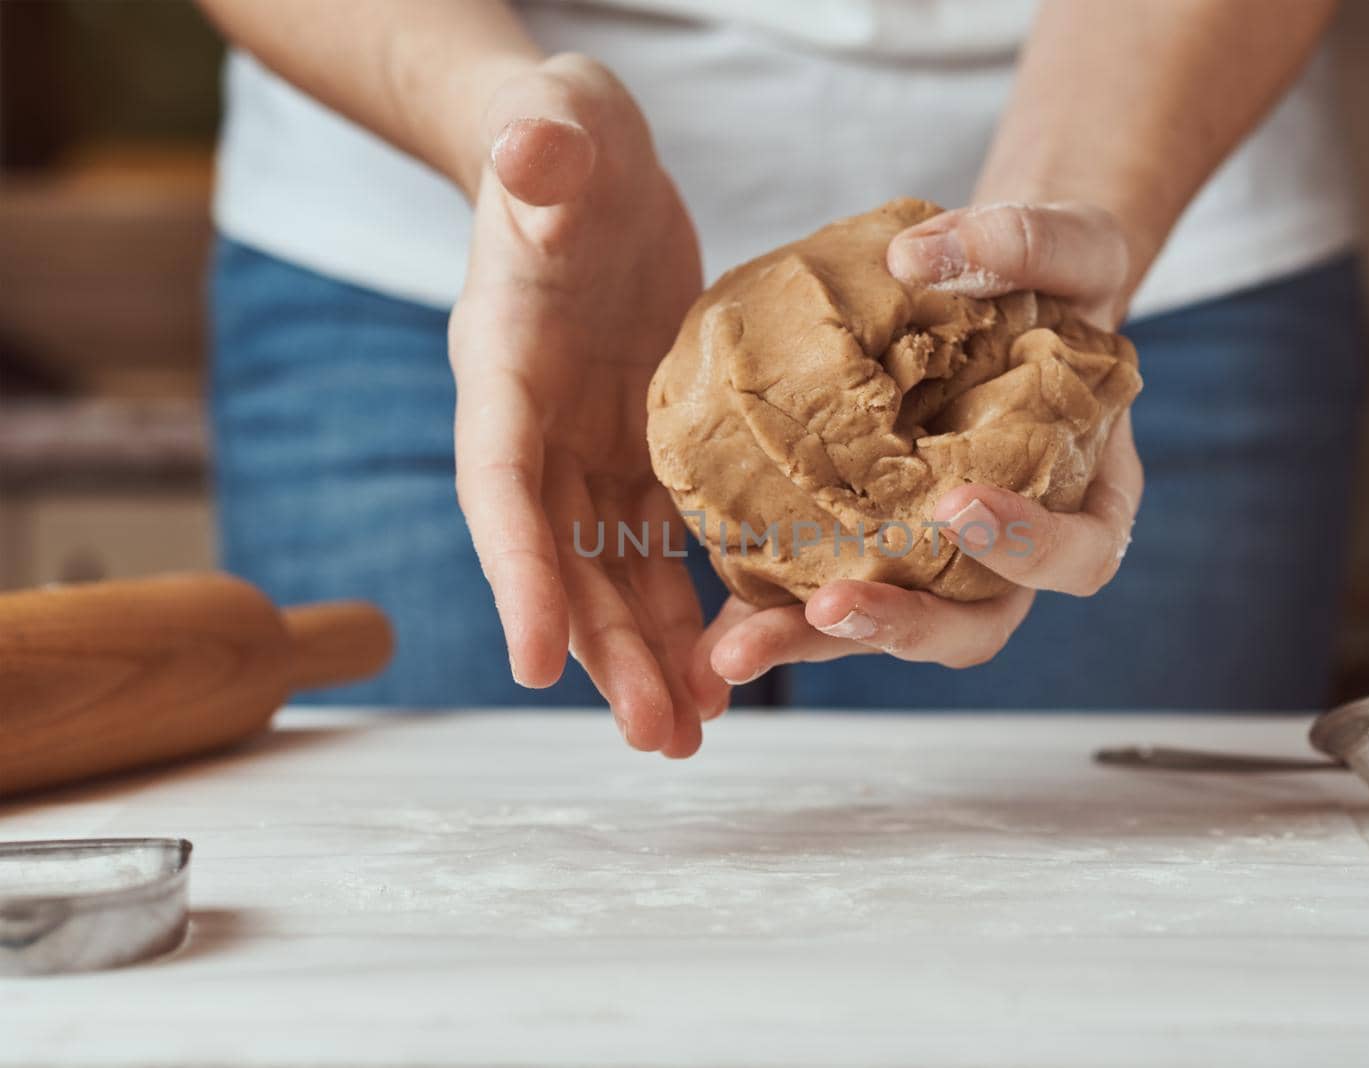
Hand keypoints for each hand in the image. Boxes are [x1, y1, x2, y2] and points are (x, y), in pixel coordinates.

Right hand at [450, 55, 723, 756]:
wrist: (581, 163)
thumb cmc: (559, 147)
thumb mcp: (554, 135)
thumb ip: (539, 153)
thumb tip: (529, 153)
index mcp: (502, 372)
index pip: (499, 486)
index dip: (516, 574)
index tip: (532, 665)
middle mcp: (538, 430)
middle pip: (562, 560)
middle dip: (603, 653)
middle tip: (656, 736)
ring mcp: (591, 446)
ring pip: (615, 569)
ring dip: (652, 652)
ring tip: (697, 732)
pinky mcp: (647, 444)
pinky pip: (669, 538)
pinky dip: (695, 599)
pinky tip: (734, 657)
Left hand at [695, 202, 1143, 692]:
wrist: (1002, 289)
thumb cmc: (1056, 275)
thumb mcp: (1064, 243)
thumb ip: (1019, 243)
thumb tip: (915, 255)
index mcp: (1087, 498)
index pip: (1078, 554)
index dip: (1026, 547)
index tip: (958, 506)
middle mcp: (1014, 550)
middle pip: (974, 623)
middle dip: (903, 626)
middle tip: (833, 607)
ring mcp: (939, 558)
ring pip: (890, 626)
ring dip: (815, 640)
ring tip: (739, 651)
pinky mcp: (871, 545)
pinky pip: (828, 590)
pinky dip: (772, 612)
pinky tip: (712, 631)